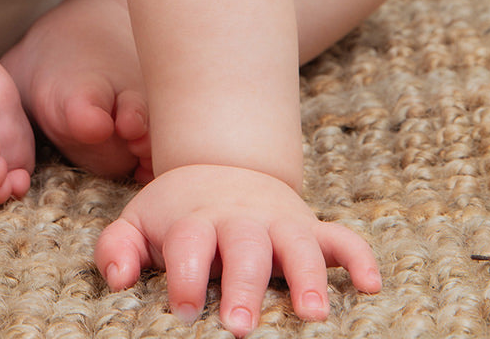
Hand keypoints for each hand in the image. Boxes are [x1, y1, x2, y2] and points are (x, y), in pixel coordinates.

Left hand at [94, 165, 380, 335]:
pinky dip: (359, 257)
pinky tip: (371, 285)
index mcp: (195, 221)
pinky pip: (343, 238)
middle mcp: (240, 221)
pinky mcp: (312, 228)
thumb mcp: (139, 223)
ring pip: (298, 245)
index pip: (189, 244)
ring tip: (312, 315)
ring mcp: (280, 223)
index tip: (182, 307)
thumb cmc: (176, 215)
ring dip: (307, 277)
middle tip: (238, 327)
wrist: (220, 167)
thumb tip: (118, 279)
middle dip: (243, 286)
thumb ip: (118, 248)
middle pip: (244, 248)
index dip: (184, 275)